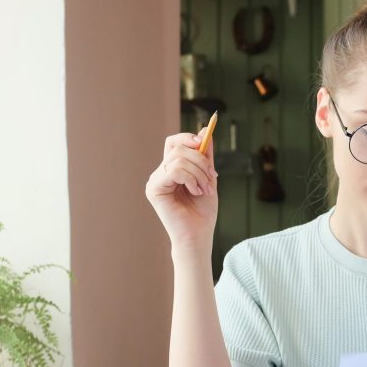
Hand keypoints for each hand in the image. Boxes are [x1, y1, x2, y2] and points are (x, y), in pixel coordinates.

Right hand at [145, 128, 218, 247]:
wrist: (199, 235)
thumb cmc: (203, 212)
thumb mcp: (208, 178)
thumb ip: (205, 156)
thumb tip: (204, 131)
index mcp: (171, 170)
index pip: (174, 142)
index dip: (188, 138)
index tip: (204, 144)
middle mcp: (160, 173)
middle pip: (178, 148)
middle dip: (201, 160)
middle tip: (212, 177)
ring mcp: (155, 181)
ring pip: (178, 159)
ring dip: (199, 172)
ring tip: (205, 189)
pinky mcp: (154, 189)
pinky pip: (174, 170)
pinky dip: (191, 179)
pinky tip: (196, 192)